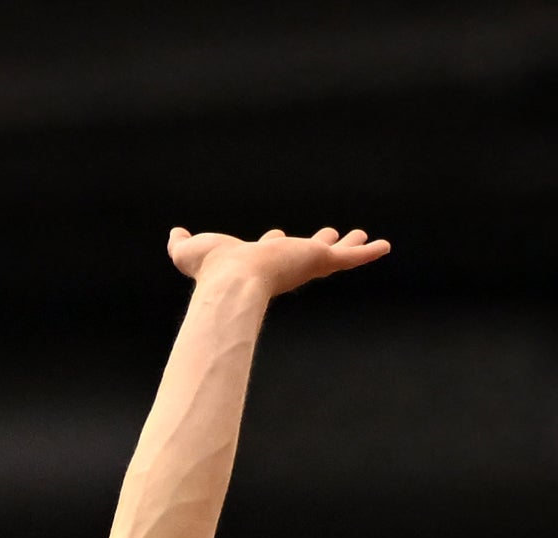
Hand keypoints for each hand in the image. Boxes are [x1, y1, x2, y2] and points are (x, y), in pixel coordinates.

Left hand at [164, 224, 390, 298]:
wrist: (233, 281)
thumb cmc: (210, 270)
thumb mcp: (189, 250)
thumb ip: (181, 245)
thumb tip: (173, 236)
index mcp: (258, 261)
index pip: (270, 250)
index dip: (272, 242)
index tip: (275, 235)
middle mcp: (283, 262)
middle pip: (305, 251)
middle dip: (316, 243)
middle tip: (331, 235)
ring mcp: (304, 262)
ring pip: (333, 253)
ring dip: (350, 245)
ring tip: (366, 237)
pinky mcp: (320, 261)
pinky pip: (352, 258)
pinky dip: (368, 253)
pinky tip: (384, 246)